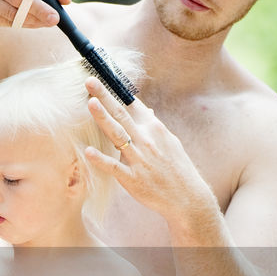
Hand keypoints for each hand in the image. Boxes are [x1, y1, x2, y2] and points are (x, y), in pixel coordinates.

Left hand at [84, 78, 213, 224]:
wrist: (188, 198)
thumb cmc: (178, 169)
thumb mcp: (170, 143)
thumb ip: (155, 127)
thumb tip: (148, 111)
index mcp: (154, 128)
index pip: (132, 104)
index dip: (115, 90)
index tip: (101, 77)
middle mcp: (146, 140)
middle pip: (122, 114)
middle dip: (105, 96)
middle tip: (89, 80)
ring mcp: (139, 159)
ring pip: (117, 134)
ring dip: (103, 118)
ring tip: (91, 103)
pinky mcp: (133, 179)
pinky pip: (114, 167)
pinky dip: (101, 159)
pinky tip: (88, 151)